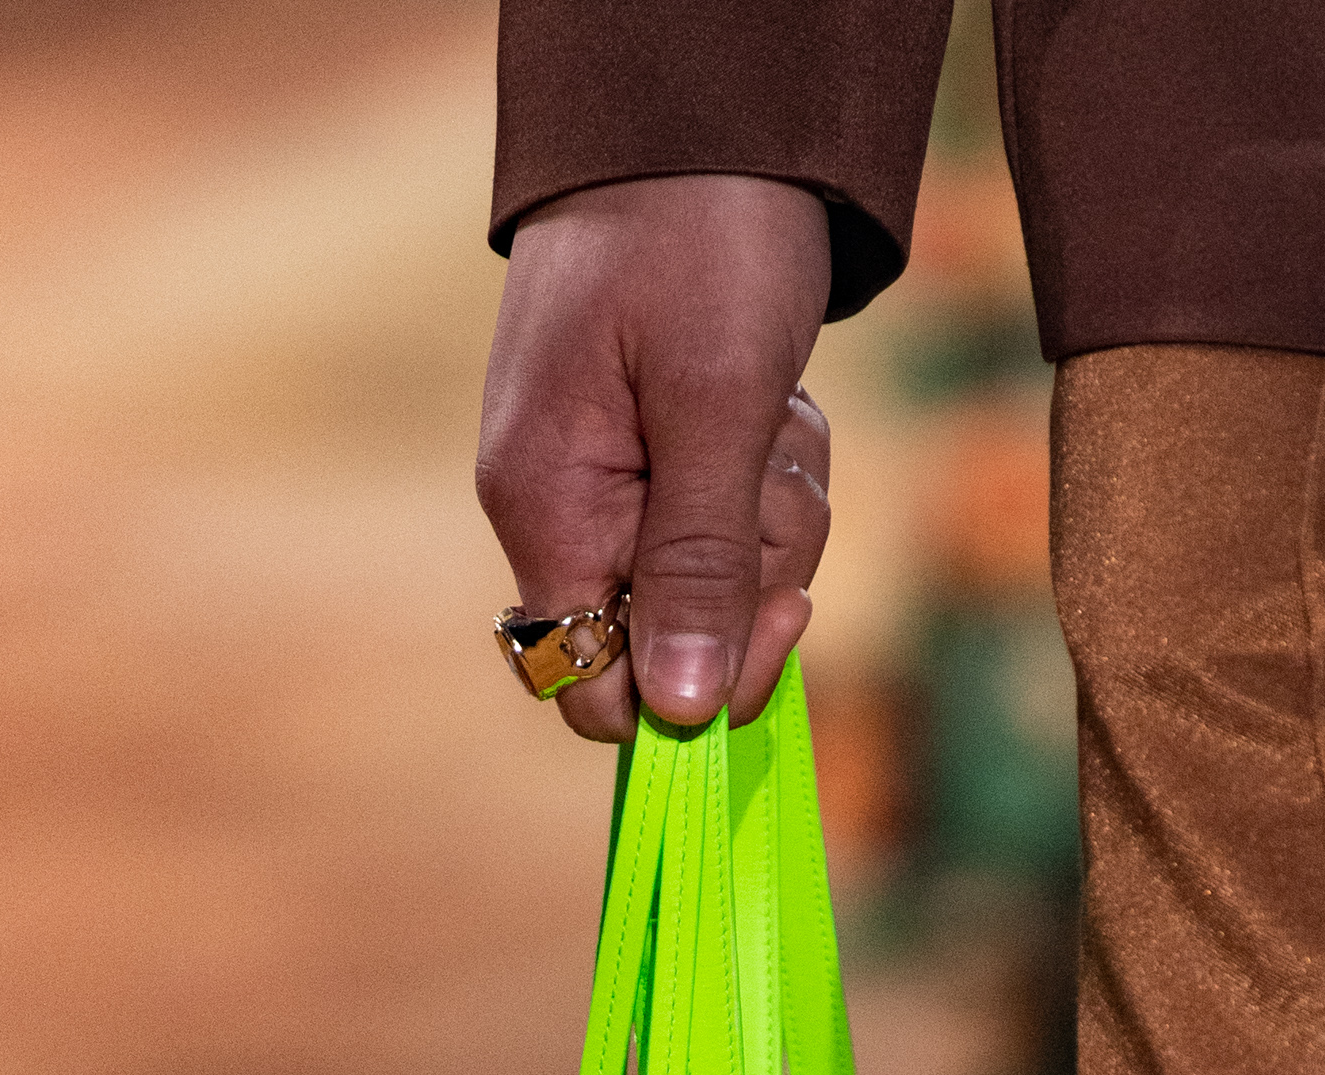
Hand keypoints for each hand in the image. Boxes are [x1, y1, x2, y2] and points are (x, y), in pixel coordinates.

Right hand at [477, 175, 832, 740]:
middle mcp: (564, 510)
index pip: (592, 686)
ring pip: (715, 579)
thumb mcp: (716, 404)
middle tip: (777, 472)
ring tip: (777, 413)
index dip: (689, 686)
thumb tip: (677, 716)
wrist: (705, 109)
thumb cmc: (700, 235)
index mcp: (547, 508)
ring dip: (775, 515)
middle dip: (751, 576)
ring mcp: (609, 482)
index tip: (777, 620)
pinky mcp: (657, 451)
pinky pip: (729, 518)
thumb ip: (696, 565)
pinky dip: (771, 474)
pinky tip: (775, 402)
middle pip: (671, 637)